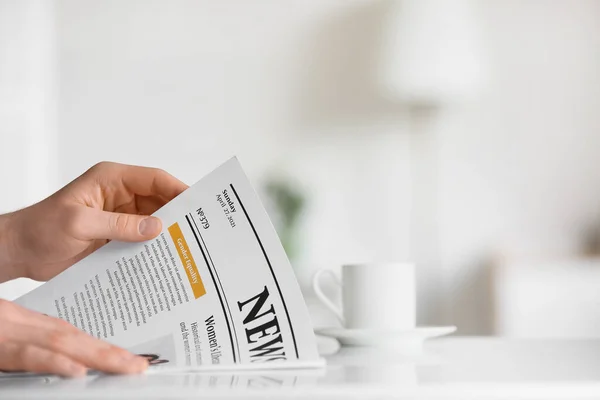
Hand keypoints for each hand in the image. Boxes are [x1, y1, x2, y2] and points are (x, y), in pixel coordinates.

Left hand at [0, 162, 187, 281]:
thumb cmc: (40, 228)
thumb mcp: (79, 223)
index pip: (153, 179)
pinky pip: (143, 239)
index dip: (177, 188)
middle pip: (159, 200)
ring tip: (188, 247)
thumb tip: (156, 227)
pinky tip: (166, 259)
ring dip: (168, 233)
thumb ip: (119, 225)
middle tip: (199, 230)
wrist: (21, 252)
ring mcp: (120, 217)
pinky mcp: (117, 236)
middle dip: (178, 213)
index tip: (197, 203)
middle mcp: (119, 196)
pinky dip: (154, 248)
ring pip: (154, 221)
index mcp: (111, 180)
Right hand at [0, 299, 147, 376]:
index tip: (128, 357)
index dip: (101, 345)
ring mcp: (8, 333)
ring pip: (61, 343)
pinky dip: (55, 362)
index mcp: (23, 321)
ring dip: (97, 355)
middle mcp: (20, 323)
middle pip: (74, 337)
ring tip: (127, 366)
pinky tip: (77, 370)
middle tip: (140, 365)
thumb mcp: (1, 330)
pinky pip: (28, 355)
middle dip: (109, 353)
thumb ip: (27, 341)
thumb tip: (60, 360)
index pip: (70, 332)